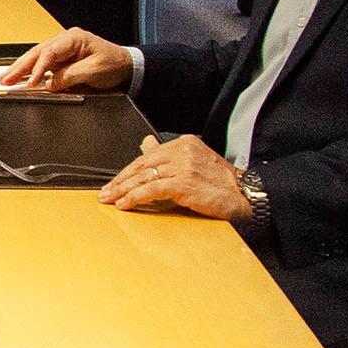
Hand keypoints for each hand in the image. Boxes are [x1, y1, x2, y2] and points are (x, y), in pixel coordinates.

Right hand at [0, 29, 135, 92]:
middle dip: (20, 67)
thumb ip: (70, 76)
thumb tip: (50, 83)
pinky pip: (42, 64)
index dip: (38, 68)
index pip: (49, 53)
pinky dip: (30, 71)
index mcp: (73, 38)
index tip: (32, 82)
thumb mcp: (94, 70)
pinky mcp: (62, 60)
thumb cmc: (114, 64)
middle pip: (37, 53)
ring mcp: (62, 50)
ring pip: (36, 58)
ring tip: (5, 78)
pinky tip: (20, 77)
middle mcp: (64, 41)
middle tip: (5, 78)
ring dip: (21, 69)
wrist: (127, 67)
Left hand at [97, 132, 251, 221]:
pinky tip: (126, 204)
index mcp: (183, 143)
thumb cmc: (219, 181)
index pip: (147, 156)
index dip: (128, 171)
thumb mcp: (193, 159)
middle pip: (142, 166)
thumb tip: (145, 144)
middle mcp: (181, 151)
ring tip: (111, 200)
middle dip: (121, 181)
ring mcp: (183, 166)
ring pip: (144, 178)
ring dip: (124, 191)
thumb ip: (168, 153)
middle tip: (105, 193)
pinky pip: (152, 190)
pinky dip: (136, 198)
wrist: (242, 194)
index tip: (114, 182)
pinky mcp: (183, 182)